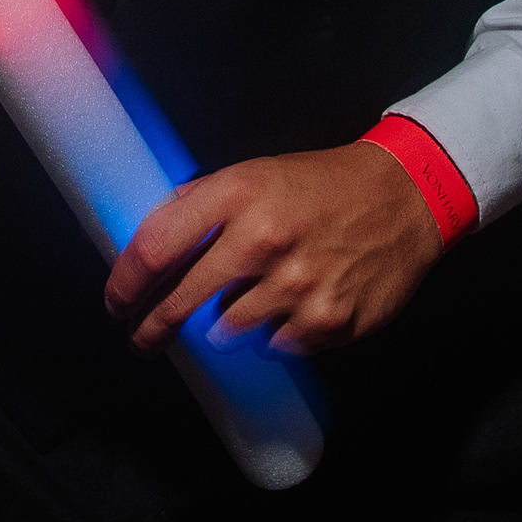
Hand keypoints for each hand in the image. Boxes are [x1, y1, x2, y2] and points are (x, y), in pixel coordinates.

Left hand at [104, 140, 442, 357]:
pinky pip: (273, 348)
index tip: (117, 301)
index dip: (125, 283)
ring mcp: (297, 284)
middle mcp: (264, 238)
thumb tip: (145, 239)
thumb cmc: (323, 186)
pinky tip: (286, 311)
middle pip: (180, 302)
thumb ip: (200, 204)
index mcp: (238, 193)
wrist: (405, 197)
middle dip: (152, 328)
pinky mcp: (327, 319)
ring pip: (226, 331)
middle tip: (142, 339)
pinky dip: (271, 337)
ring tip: (236, 310)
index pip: (156, 246)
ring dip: (220, 329)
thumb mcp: (256, 174)